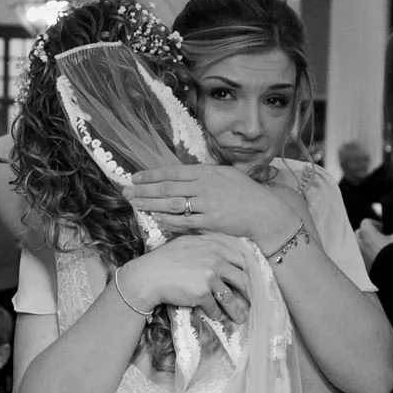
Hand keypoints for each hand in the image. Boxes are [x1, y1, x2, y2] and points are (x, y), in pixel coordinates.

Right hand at [115, 233, 253, 325]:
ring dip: (237, 310)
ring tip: (242, 317)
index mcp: (213, 246)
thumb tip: (223, 253)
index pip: (241, 257)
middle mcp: (215, 259)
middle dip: (250, 292)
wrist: (148, 276)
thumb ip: (207, 245)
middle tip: (255, 300)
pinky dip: (217, 313)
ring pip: (231, 296)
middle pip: (242, 278)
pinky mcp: (202, 293)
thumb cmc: (165, 259)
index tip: (255, 279)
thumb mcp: (187, 243)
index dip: (251, 269)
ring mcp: (209, 277)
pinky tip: (218, 317)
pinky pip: (215, 307)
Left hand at [129, 164, 294, 244]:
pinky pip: (185, 221)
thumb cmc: (248, 194)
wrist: (266, 213)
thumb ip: (206, 174)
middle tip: (126, 192)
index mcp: (207, 171)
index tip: (135, 177)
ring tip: (135, 205)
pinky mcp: (211, 221)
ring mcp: (207, 203)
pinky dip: (169, 220)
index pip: (173, 172)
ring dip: (151, 204)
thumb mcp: (227, 175)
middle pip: (167, 187)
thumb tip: (185, 175)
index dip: (151, 174)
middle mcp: (205, 185)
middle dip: (144, 189)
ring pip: (172, 203)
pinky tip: (156, 219)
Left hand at [356, 218, 392, 270]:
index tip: (383, 228)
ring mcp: (359, 252)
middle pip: (361, 233)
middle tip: (381, 237)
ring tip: (381, 248)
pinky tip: (379, 257)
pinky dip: (369, 254)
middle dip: (370, 234)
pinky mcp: (361, 262)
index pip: (367, 222)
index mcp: (366, 231)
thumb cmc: (388, 254)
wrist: (387, 270)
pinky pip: (363, 255)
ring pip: (361, 244)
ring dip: (369, 245)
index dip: (376, 224)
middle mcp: (359, 241)